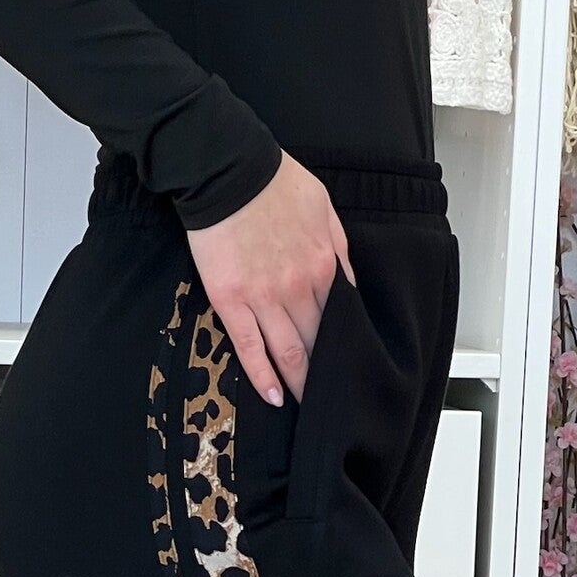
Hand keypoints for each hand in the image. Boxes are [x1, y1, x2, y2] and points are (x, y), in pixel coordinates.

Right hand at [186, 151, 355, 406]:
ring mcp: (264, 297)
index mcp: (324, 264)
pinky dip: (263, 377)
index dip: (346, 347)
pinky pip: (250, 347)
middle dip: (326, 374)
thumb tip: (350, 286)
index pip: (341, 318)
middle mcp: (298, 287)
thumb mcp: (322, 207)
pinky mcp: (231, 300)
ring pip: (289, 352)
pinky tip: (275, 399)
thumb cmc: (273, 182)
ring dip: (300, 384)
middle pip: (319, 342)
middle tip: (334, 402)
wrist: (225, 167)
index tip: (351, 370)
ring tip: (307, 409)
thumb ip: (339, 248)